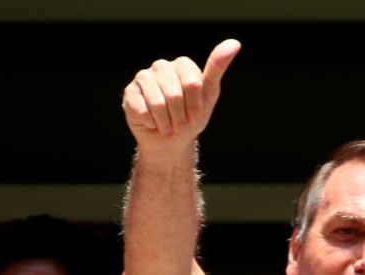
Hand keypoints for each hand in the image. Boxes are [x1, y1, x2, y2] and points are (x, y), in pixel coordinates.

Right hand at [122, 38, 240, 156]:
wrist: (171, 140)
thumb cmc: (191, 117)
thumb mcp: (209, 95)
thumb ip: (217, 68)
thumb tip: (234, 43)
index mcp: (183, 64)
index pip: (192, 83)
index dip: (196, 105)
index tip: (196, 112)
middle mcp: (161, 66)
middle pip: (175, 94)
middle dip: (181, 116)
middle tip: (180, 121)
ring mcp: (143, 77)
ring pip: (158, 103)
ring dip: (167, 122)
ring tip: (168, 123)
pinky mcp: (130, 92)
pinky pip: (142, 110)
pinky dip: (152, 123)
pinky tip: (152, 122)